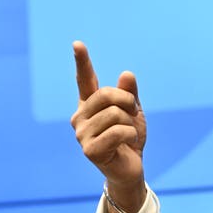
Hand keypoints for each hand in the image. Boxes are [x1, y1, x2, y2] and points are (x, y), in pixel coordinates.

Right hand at [71, 41, 146, 212]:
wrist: (131, 168)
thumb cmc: (129, 138)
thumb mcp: (134, 112)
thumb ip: (130, 93)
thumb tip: (127, 74)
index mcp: (90, 105)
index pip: (85, 80)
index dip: (82, 61)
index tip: (77, 44)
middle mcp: (80, 117)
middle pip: (107, 94)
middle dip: (128, 102)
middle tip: (133, 115)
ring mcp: (82, 134)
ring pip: (115, 113)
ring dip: (130, 123)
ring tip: (128, 135)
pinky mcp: (89, 150)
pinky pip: (119, 131)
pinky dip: (130, 136)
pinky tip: (127, 144)